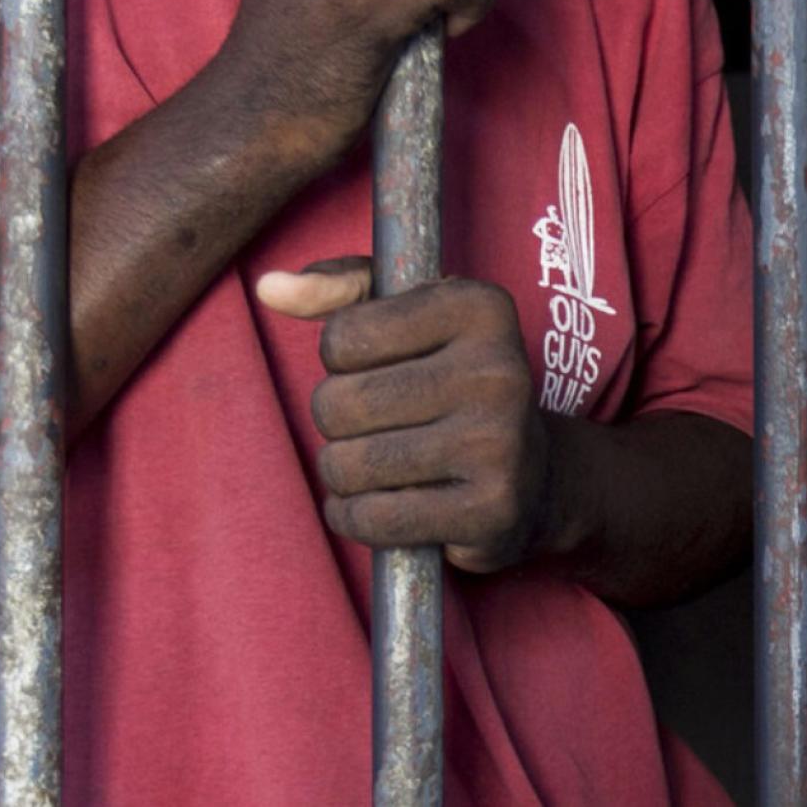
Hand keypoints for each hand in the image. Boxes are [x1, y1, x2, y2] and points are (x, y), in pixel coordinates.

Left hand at [256, 258, 545, 572]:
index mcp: (479, 306)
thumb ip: (340, 290)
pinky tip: (381, 503)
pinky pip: (375, 518)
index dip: (344, 361)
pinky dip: (356, 517)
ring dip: (344, 474)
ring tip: (381, 464)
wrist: (536, 473)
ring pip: (348, 465)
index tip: (385, 369)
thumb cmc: (452, 381)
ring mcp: (498, 441)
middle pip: (337, 403)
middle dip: (337, 423)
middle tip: (376, 426)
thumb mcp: (409, 316)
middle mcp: (498, 368)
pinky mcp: (492, 508)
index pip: (342, 336)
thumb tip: (271, 288)